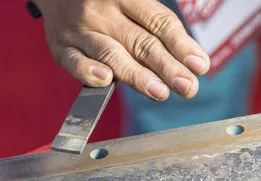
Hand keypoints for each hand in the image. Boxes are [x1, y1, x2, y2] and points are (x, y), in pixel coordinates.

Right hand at [33, 0, 210, 100]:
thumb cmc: (107, 6)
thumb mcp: (133, 6)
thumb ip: (160, 31)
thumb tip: (194, 64)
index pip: (159, 23)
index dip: (181, 45)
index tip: (200, 66)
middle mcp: (102, 10)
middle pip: (140, 42)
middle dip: (167, 67)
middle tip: (187, 87)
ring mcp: (79, 29)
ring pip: (111, 54)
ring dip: (137, 75)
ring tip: (160, 92)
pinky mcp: (60, 47)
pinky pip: (74, 61)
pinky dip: (88, 71)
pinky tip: (105, 80)